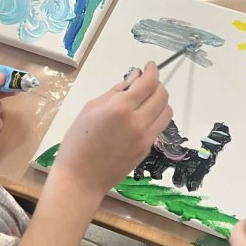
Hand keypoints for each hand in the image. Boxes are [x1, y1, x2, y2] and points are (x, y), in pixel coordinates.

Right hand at [50, 64, 171, 201]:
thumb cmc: (78, 142)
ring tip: (146, 99)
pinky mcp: (147, 149)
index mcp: (120, 108)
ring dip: (160, 100)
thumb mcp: (91, 108)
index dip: (152, 71)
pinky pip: (159, 126)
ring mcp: (145, 137)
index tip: (150, 66)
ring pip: (166, 111)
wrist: (81, 179)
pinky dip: (156, 115)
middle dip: (157, 83)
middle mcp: (138, 121)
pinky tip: (143, 115)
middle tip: (146, 81)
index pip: (148, 82)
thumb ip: (116, 91)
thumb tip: (134, 77)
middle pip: (162, 95)